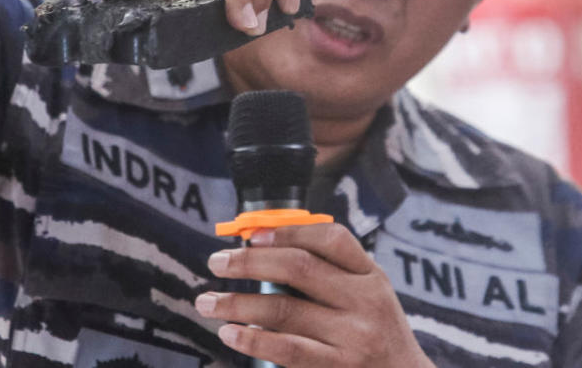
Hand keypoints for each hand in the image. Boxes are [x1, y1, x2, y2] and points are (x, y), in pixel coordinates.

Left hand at [196, 224, 433, 367]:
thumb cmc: (374, 333)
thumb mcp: (366, 295)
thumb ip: (328, 270)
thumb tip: (260, 245)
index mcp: (370, 276)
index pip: (331, 239)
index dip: (287, 232)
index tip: (250, 234)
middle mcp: (365, 302)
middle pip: (299, 268)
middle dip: (250, 262)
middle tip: (216, 262)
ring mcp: (354, 338)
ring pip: (285, 310)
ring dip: (237, 303)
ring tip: (207, 301)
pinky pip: (288, 349)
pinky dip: (253, 340)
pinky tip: (229, 333)